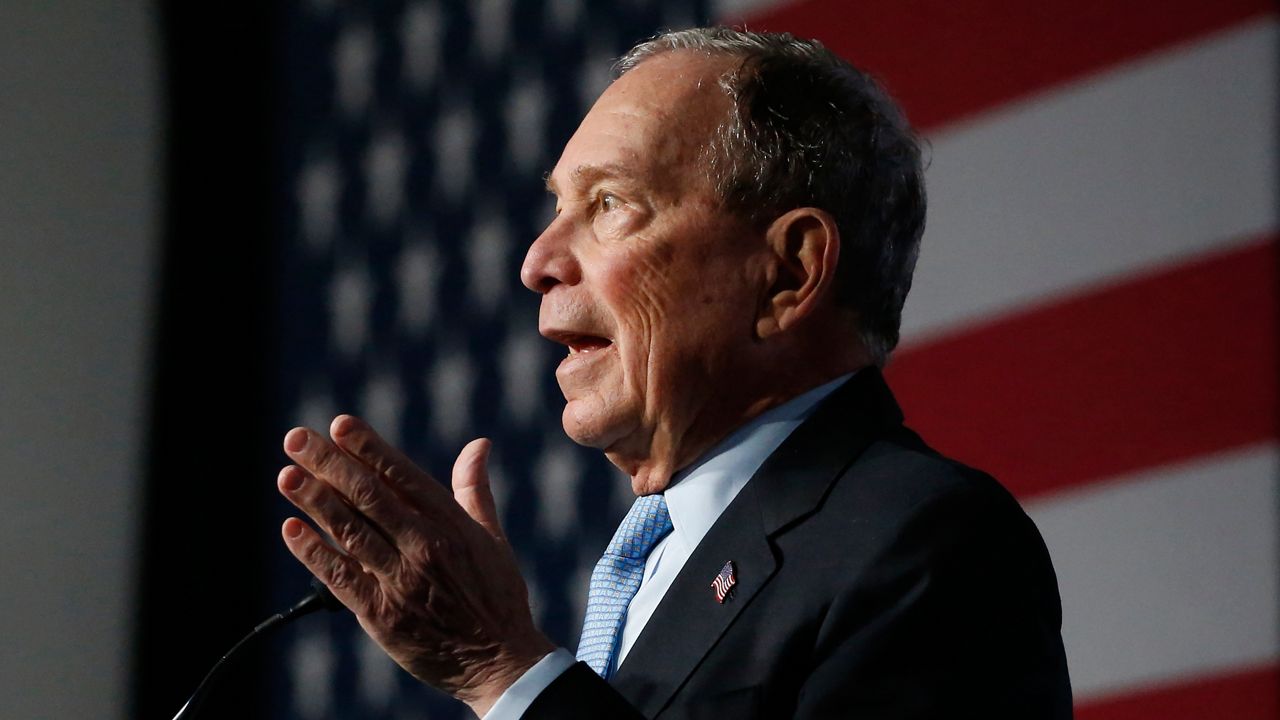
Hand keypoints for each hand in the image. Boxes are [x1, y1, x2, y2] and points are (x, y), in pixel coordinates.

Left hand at [277, 415, 554, 715]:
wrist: (500, 663)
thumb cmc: (498, 596)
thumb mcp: (492, 538)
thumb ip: (474, 489)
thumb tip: (479, 444)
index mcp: (451, 525)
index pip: (402, 476)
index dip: (369, 448)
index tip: (340, 424)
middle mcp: (424, 548)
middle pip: (368, 497)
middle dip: (329, 464)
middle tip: (296, 439)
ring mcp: (401, 582)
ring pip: (349, 532)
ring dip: (314, 501)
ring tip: (286, 475)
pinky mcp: (381, 616)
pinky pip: (340, 578)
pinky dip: (314, 553)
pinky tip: (292, 529)